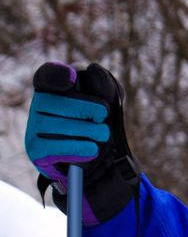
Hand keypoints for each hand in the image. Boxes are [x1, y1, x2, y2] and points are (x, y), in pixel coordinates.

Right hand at [25, 63, 139, 225]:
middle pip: (61, 103)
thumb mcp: (103, 104)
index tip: (73, 78)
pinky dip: (78, 148)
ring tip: (102, 135)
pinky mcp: (36, 150)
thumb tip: (94, 69)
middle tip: (103, 118)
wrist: (92, 167)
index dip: (58, 75)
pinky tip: (92, 148)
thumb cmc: (95, 128)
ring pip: (61, 126)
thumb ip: (102, 85)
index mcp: (51, 88)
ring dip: (88, 131)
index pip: (47, 75)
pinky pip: (56, 147)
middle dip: (87, 110)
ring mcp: (34, 128)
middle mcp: (38, 106)